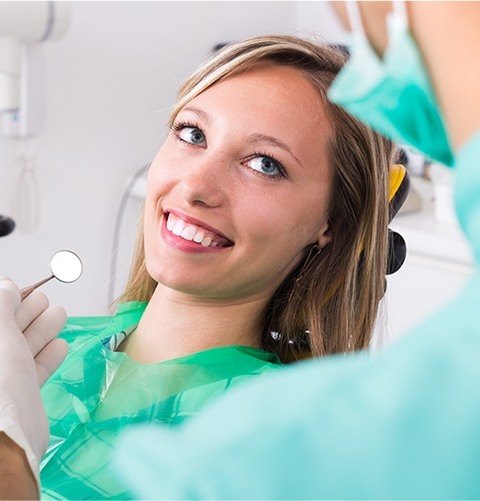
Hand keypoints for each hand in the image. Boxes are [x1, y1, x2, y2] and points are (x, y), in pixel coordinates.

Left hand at [0, 277, 66, 490]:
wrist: (10, 434)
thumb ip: (2, 303)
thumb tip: (7, 285)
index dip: (10, 300)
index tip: (22, 290)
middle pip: (11, 328)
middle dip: (29, 312)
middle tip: (43, 300)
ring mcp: (5, 377)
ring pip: (27, 346)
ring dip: (44, 328)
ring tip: (58, 315)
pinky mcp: (23, 392)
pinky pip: (37, 368)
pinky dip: (49, 355)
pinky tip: (60, 345)